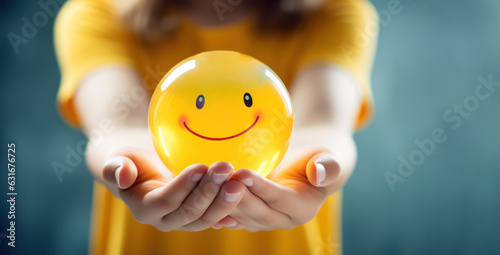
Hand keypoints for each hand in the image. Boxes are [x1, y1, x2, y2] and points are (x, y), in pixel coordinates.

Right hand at [101, 147, 245, 231]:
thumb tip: (123, 176)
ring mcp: (186, 220)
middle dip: (209, 191)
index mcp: (146, 208)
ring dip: (225, 200)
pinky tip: (246, 196)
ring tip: (239, 180)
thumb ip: (115, 168)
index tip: (200, 167)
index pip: (166, 201)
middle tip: (226, 168)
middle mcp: (167, 220)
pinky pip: (219, 216)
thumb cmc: (130, 160)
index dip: (183, 186)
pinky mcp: (202, 215)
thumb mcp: (117, 159)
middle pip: (191, 212)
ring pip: (208, 217)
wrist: (145, 169)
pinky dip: (232, 209)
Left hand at [214, 149, 341, 230]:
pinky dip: (217, 208)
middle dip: (237, 197)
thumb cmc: (318, 158)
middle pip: (257, 212)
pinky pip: (232, 215)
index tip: (243, 173)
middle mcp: (283, 220)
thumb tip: (319, 174)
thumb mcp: (329, 158)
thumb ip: (328, 166)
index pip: (279, 199)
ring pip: (241, 215)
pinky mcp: (250, 217)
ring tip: (208, 184)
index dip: (261, 188)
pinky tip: (202, 198)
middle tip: (220, 179)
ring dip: (224, 202)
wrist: (306, 167)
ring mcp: (264, 221)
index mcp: (303, 208)